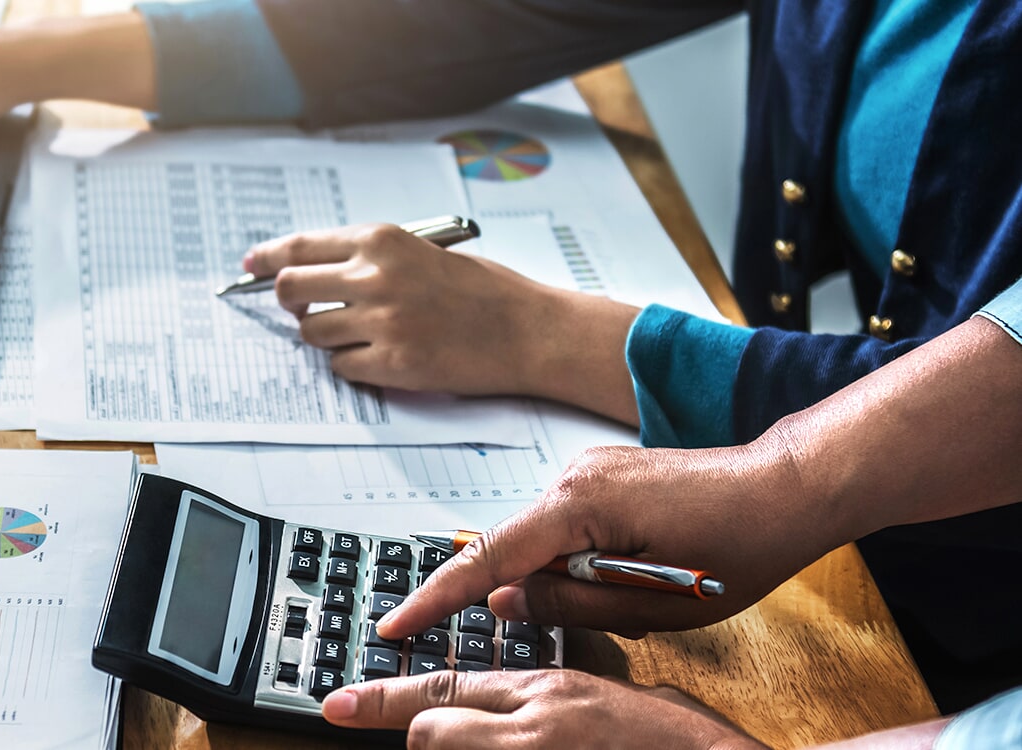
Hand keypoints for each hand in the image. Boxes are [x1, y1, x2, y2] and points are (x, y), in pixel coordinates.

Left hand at [243, 224, 639, 421]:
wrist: (528, 330)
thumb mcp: (424, 252)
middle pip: (290, 290)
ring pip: (311, 334)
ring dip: (327, 336)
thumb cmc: (484, 290)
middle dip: (290, 301)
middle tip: (306, 308)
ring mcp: (380, 322)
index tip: (250, 265)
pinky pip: (341, 367)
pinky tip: (384, 356)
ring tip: (364, 333)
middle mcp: (374, 277)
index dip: (267, 258)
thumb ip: (371, 258)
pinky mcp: (391, 363)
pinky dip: (353, 365)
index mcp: (381, 241)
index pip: (300, 247)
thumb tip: (317, 270)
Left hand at [321, 669, 766, 749]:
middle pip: (430, 725)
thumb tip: (531, 710)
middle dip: (423, 741)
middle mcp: (539, 725)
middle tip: (433, 749)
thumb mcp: (630, 702)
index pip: (449, 684)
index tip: (335, 705)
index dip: (382, 698)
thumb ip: (571, 701)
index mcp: (556, 690)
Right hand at [378, 436, 858, 638]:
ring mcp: (585, 472)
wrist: (788, 486)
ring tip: (632, 595)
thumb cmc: (740, 543)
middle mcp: (572, 479)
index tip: (395, 623)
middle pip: (512, 548)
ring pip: (540, 540)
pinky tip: (624, 575)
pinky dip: (573, 558)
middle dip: (518, 593)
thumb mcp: (655, 604)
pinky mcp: (601, 477)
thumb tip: (504, 604)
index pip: (488, 558)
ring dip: (557, 577)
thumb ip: (569, 605)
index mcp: (580, 507)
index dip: (437, 596)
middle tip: (574, 619)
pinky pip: (564, 526)